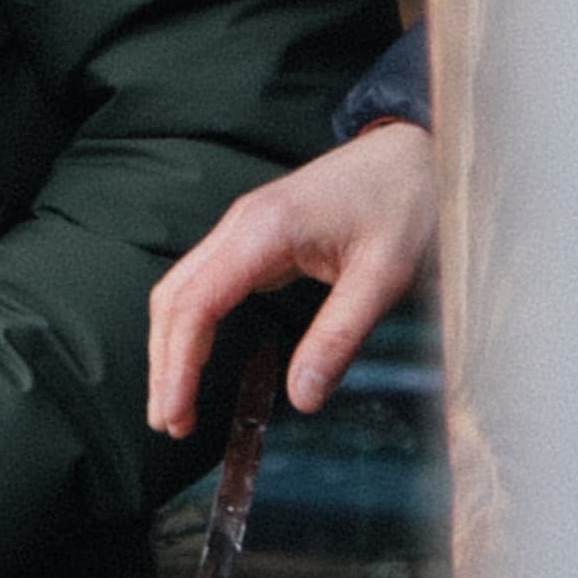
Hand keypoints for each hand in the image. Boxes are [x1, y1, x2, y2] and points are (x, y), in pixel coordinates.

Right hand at [146, 121, 439, 439]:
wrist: (415, 152)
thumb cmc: (405, 204)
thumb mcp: (384, 276)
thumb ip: (339, 337)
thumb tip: (301, 399)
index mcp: (263, 230)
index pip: (196, 303)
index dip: (178, 363)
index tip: (174, 414)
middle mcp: (240, 225)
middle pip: (175, 297)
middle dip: (163, 362)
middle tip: (168, 424)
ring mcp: (244, 229)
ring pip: (183, 289)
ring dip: (172, 346)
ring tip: (174, 403)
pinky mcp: (255, 237)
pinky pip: (206, 283)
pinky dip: (192, 325)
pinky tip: (197, 358)